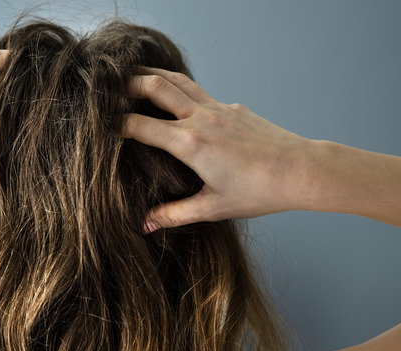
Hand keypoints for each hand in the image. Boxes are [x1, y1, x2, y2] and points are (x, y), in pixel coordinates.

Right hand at [123, 67, 315, 231]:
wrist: (301, 171)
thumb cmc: (259, 192)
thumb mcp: (212, 208)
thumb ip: (174, 214)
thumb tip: (145, 225)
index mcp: (191, 144)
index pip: (140, 126)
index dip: (114, 124)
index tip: (99, 126)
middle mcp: (202, 119)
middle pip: (156, 87)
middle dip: (128, 83)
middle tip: (107, 87)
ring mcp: (219, 108)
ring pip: (178, 80)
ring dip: (153, 75)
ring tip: (134, 75)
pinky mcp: (233, 107)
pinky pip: (199, 91)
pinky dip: (180, 89)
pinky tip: (175, 98)